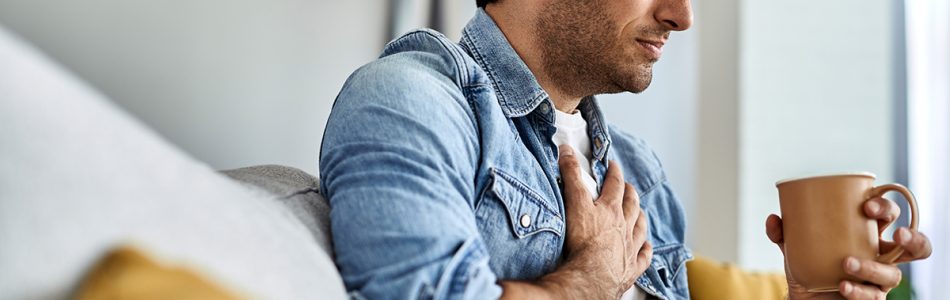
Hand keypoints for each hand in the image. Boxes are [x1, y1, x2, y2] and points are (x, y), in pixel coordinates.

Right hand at [548, 145, 651, 298]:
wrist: (591, 276)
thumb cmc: (583, 241)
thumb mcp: (574, 202)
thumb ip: (571, 175)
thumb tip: (567, 149)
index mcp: (611, 209)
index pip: (615, 185)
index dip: (614, 173)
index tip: (614, 166)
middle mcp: (624, 226)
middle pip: (631, 205)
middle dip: (630, 193)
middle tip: (629, 187)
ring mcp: (629, 248)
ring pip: (640, 228)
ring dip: (640, 218)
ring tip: (641, 212)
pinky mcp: (630, 268)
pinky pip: (643, 257)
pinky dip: (645, 250)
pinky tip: (647, 247)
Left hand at [765, 197, 932, 299]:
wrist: (804, 298)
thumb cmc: (809, 266)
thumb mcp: (794, 247)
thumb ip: (784, 233)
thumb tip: (774, 219)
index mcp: (867, 234)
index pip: (888, 215)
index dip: (886, 207)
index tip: (866, 206)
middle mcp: (880, 256)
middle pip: (913, 245)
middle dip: (912, 238)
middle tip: (895, 234)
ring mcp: (878, 280)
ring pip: (893, 274)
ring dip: (872, 268)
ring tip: (847, 263)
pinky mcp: (871, 298)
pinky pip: (874, 297)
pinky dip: (859, 291)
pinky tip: (844, 286)